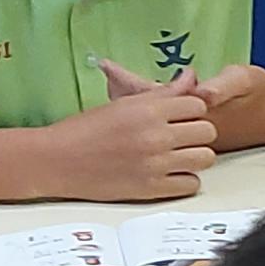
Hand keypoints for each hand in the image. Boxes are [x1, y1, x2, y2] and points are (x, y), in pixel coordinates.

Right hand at [38, 90, 216, 199]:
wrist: (56, 160)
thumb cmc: (85, 130)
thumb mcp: (124, 103)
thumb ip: (163, 93)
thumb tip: (190, 76)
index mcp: (148, 110)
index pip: (198, 105)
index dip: (191, 111)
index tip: (180, 117)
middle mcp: (156, 136)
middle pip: (207, 132)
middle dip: (197, 133)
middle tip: (181, 137)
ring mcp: (156, 164)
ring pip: (205, 158)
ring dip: (195, 157)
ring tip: (178, 156)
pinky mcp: (151, 189)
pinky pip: (191, 184)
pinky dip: (185, 180)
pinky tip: (170, 174)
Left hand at [98, 60, 264, 150]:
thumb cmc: (259, 96)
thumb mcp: (242, 81)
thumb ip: (221, 87)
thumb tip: (201, 92)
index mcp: (193, 114)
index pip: (151, 97)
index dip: (128, 82)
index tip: (108, 67)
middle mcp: (184, 129)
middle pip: (144, 111)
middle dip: (123, 91)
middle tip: (105, 72)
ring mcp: (185, 134)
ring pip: (150, 118)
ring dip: (131, 101)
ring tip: (113, 81)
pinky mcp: (191, 134)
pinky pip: (160, 121)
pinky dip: (147, 108)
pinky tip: (136, 99)